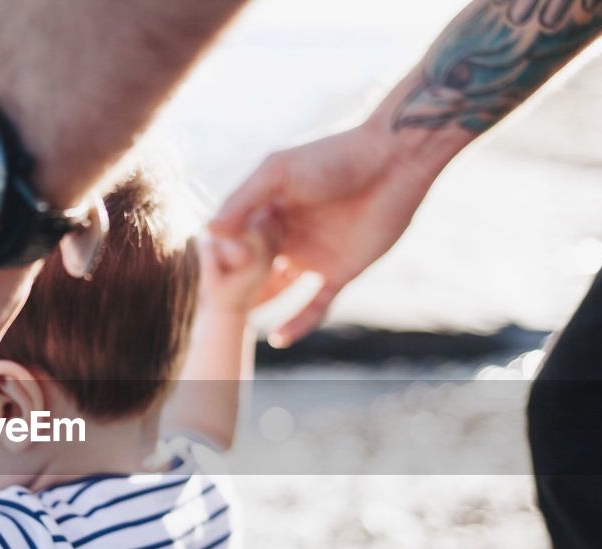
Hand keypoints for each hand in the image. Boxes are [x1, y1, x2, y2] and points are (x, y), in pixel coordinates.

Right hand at [210, 121, 439, 345]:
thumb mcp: (278, 171)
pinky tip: (278, 338)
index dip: (226, 255)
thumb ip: (242, 200)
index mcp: (269, 208)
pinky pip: (314, 304)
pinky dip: (297, 323)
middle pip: (253, 268)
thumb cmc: (334, 156)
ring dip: (261, 306)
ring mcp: (313, 255)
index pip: (237, 240)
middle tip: (219, 302)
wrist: (393, 162)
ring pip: (279, 289)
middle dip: (237, 285)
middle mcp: (288, 234)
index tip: (216, 268)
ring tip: (241, 322)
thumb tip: (209, 232)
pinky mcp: (340, 272)